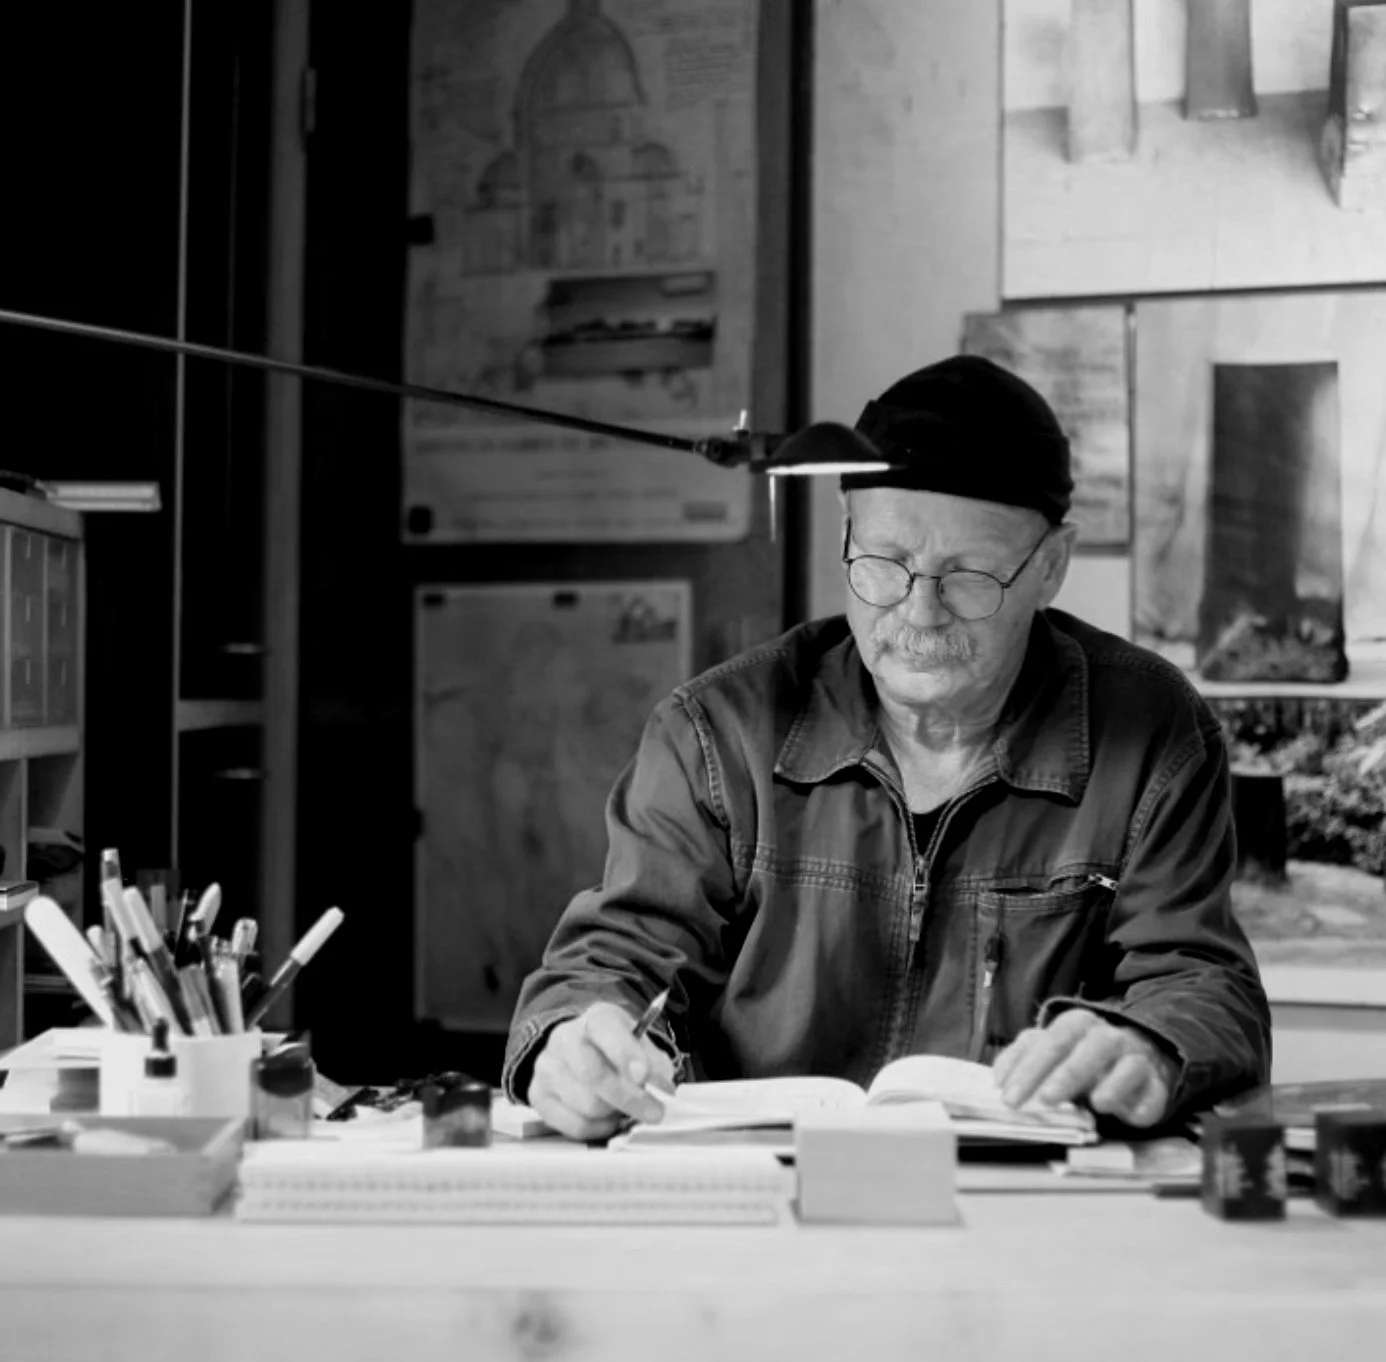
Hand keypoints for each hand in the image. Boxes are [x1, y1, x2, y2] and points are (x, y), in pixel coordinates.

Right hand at [528, 1001, 676, 1140]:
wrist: (582, 1052)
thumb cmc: (617, 1051)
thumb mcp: (642, 1046)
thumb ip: (654, 1064)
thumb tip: (661, 1090)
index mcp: (596, 1019)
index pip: (605, 1029)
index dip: (625, 1053)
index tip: (643, 1076)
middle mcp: (565, 1038)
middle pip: (593, 1074)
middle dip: (628, 1098)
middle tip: (654, 1112)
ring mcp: (547, 1067)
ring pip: (586, 1105)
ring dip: (614, 1112)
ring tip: (624, 1106)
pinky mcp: (538, 1095)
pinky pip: (574, 1125)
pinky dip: (599, 1128)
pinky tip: (607, 1118)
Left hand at [992, 1008, 1177, 1127]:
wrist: (1142, 1059)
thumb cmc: (1087, 1060)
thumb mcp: (1055, 1057)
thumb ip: (1026, 1062)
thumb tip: (999, 1079)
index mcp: (1073, 1025)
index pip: (1045, 1039)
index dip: (1024, 1065)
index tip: (1005, 1092)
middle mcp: (1102, 1034)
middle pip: (1078, 1044)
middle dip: (1057, 1071)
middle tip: (1041, 1100)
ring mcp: (1131, 1054)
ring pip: (1117, 1057)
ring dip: (1102, 1080)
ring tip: (1090, 1104)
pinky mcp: (1155, 1080)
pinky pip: (1149, 1085)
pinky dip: (1136, 1098)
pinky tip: (1123, 1112)